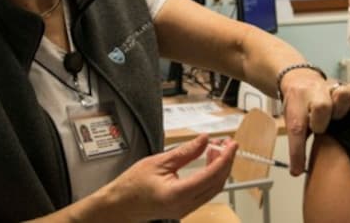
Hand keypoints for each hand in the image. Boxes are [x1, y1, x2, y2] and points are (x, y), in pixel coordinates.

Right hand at [101, 134, 237, 221]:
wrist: (118, 206)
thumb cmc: (131, 186)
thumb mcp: (158, 162)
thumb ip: (185, 152)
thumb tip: (204, 140)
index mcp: (177, 194)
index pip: (211, 175)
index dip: (225, 158)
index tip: (231, 145)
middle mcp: (184, 206)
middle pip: (217, 184)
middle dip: (226, 163)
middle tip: (227, 144)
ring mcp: (185, 209)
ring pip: (213, 190)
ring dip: (219, 170)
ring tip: (217, 150)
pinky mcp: (184, 208)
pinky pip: (205, 193)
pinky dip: (211, 177)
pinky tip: (208, 163)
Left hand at [281, 71, 349, 175]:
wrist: (300, 80)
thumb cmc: (299, 107)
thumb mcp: (292, 121)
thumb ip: (297, 143)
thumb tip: (297, 172)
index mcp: (297, 104)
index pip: (296, 128)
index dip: (297, 152)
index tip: (297, 169)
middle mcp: (315, 94)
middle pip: (321, 107)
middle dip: (321, 122)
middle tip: (321, 130)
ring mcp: (333, 88)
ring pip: (342, 94)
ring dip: (342, 109)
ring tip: (340, 117)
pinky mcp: (349, 85)